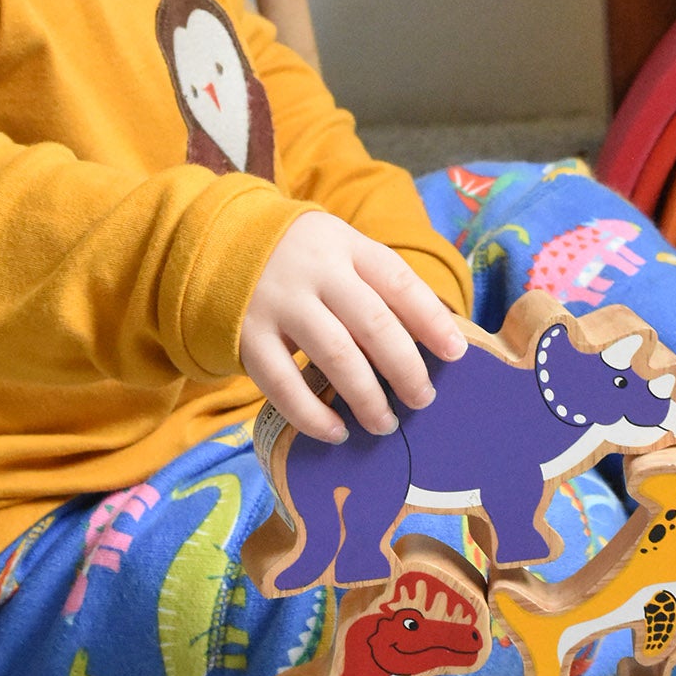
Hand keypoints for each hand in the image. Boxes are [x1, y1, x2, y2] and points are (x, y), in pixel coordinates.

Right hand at [239, 211, 465, 443]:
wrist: (219, 243)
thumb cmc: (303, 259)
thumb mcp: (342, 251)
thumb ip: (379, 286)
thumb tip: (436, 341)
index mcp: (347, 247)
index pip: (399, 282)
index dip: (432, 320)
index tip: (456, 354)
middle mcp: (315, 272)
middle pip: (373, 324)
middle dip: (406, 368)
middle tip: (423, 399)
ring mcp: (279, 303)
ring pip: (335, 356)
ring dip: (368, 397)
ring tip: (387, 423)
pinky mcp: (247, 336)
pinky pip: (283, 383)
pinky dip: (313, 415)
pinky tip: (337, 431)